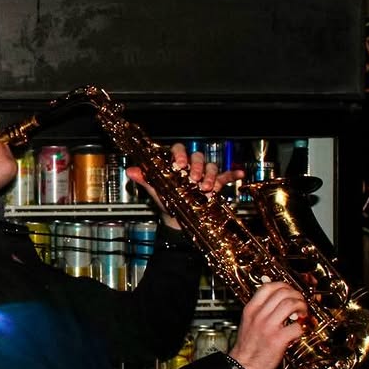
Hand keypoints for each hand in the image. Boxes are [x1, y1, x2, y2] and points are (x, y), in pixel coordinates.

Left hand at [127, 144, 243, 229]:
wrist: (176, 219)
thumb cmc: (166, 200)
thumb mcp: (155, 190)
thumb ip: (145, 179)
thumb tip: (130, 170)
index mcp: (177, 162)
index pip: (179, 149)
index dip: (180, 154)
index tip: (178, 164)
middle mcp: (192, 165)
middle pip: (198, 157)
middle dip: (197, 167)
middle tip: (193, 179)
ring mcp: (205, 174)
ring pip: (211, 166)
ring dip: (210, 176)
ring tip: (206, 189)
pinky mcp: (216, 183)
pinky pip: (226, 176)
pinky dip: (233, 174)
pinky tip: (238, 174)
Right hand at [229, 281, 308, 368]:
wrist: (242, 366)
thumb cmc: (247, 346)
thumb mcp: (248, 322)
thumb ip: (261, 310)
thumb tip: (277, 301)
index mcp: (251, 309)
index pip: (268, 287)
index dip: (284, 286)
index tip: (290, 292)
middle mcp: (259, 315)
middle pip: (283, 292)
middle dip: (297, 296)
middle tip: (300, 304)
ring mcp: (268, 326)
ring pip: (291, 304)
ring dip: (301, 307)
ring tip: (302, 315)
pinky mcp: (278, 339)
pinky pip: (296, 327)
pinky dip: (302, 328)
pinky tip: (299, 331)